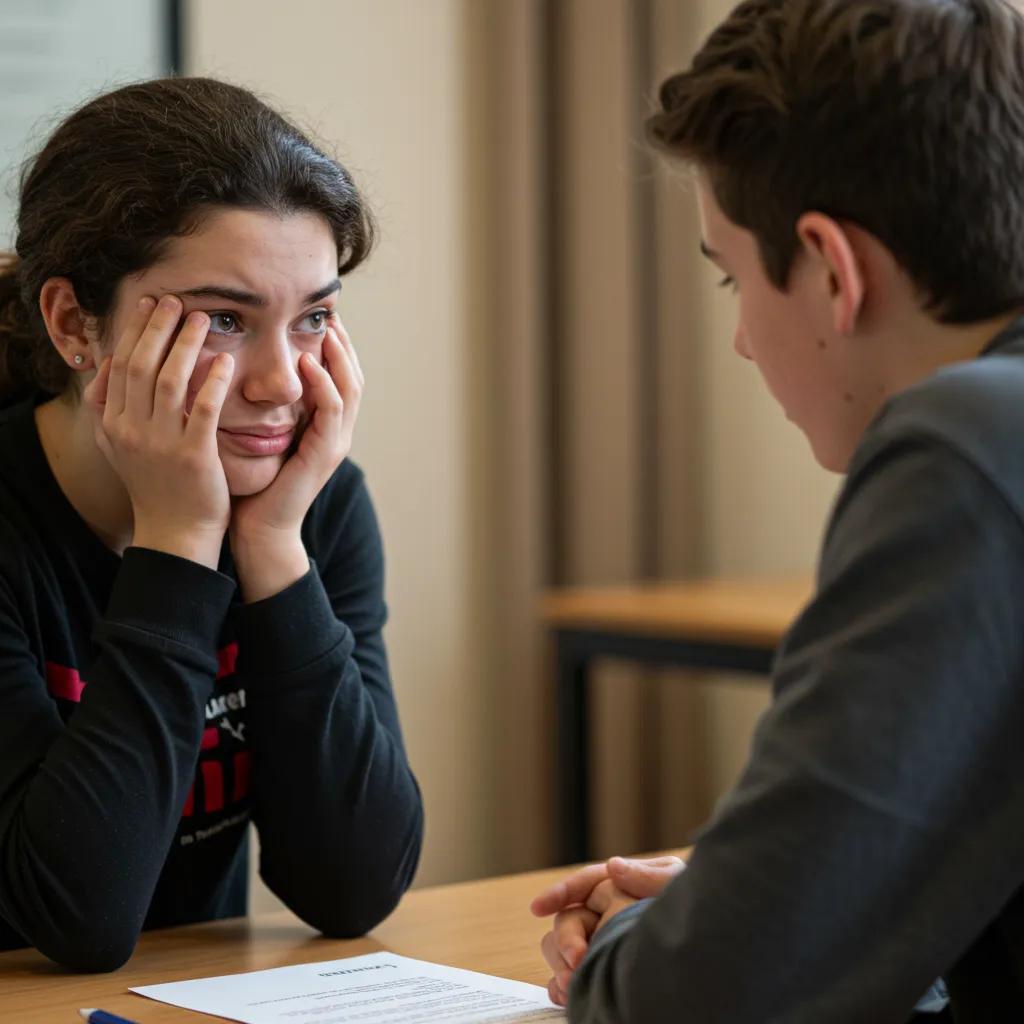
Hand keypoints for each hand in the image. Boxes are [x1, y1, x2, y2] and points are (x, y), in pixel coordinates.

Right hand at [84, 295, 232, 567]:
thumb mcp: (119, 447)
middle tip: (175, 300)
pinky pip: (203, 409)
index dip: (134, 330)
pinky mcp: (193, 456)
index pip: (120, 364)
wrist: (176, 533)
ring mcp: (161, 443)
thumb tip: (106, 365)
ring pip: (169, 380)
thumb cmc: (156, 486)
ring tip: (202, 319)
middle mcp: (131, 430)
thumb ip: (109, 408)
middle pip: (140, 365)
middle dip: (157, 327)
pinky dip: (213, 381)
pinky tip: (226, 361)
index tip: (149, 303)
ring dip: (185, 344)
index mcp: (113, 424)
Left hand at [229, 319, 362, 600]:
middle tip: (329, 313)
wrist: (257, 527)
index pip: (338, 374)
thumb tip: (242, 363)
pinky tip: (308, 364)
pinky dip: (324, 385)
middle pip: (353, 375)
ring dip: (339, 357)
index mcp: (323, 425)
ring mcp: (334, 443)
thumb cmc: (251, 482)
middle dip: (343, 343)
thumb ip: (264, 403)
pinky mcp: (325, 454)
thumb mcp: (259, 432)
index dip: (333, 345)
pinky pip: (331, 411)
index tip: (317, 315)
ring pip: (350, 388)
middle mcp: (336, 431)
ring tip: (326, 329)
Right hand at [531, 854, 686, 1006]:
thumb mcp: (677, 885)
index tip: (538, 907)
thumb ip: (648, 875)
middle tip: (577, 959)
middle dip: (566, 939)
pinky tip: (566, 995)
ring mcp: (603, 944)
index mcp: (622, 886)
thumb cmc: (699, 911)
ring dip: (560, 964)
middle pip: (569, 920)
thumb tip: (613, 867)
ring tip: (572, 982)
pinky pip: (570, 979)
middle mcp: (607, 913)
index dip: (560, 893)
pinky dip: (562, 986)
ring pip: (562, 949)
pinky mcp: (602, 974)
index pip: (584, 885)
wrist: (713, 952)